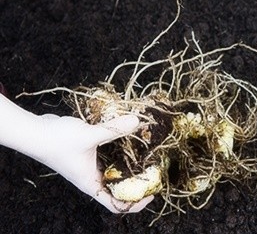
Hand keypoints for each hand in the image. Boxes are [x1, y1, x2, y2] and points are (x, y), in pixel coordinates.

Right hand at [37, 114, 152, 212]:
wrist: (35, 130)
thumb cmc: (57, 141)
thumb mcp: (89, 136)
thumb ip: (113, 129)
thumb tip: (138, 121)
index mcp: (91, 183)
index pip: (116, 204)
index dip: (135, 204)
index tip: (151, 192)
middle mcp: (91, 176)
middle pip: (118, 186)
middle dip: (135, 180)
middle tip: (152, 167)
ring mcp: (88, 163)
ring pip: (113, 167)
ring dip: (127, 161)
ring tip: (144, 150)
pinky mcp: (87, 150)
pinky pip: (107, 152)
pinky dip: (117, 146)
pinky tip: (125, 133)